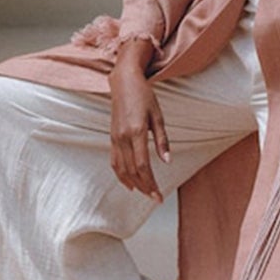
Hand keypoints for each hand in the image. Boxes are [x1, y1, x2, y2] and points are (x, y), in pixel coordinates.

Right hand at [110, 57, 170, 200]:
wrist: (124, 82)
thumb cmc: (144, 96)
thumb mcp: (158, 116)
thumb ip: (162, 140)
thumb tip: (167, 161)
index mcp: (136, 132)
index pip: (142, 166)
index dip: (151, 184)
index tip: (159, 195)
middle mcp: (123, 137)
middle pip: (132, 171)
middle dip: (144, 187)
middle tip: (155, 198)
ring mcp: (115, 138)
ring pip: (122, 169)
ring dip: (133, 184)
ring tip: (145, 193)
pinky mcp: (112, 137)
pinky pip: (115, 161)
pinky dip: (121, 175)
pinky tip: (129, 182)